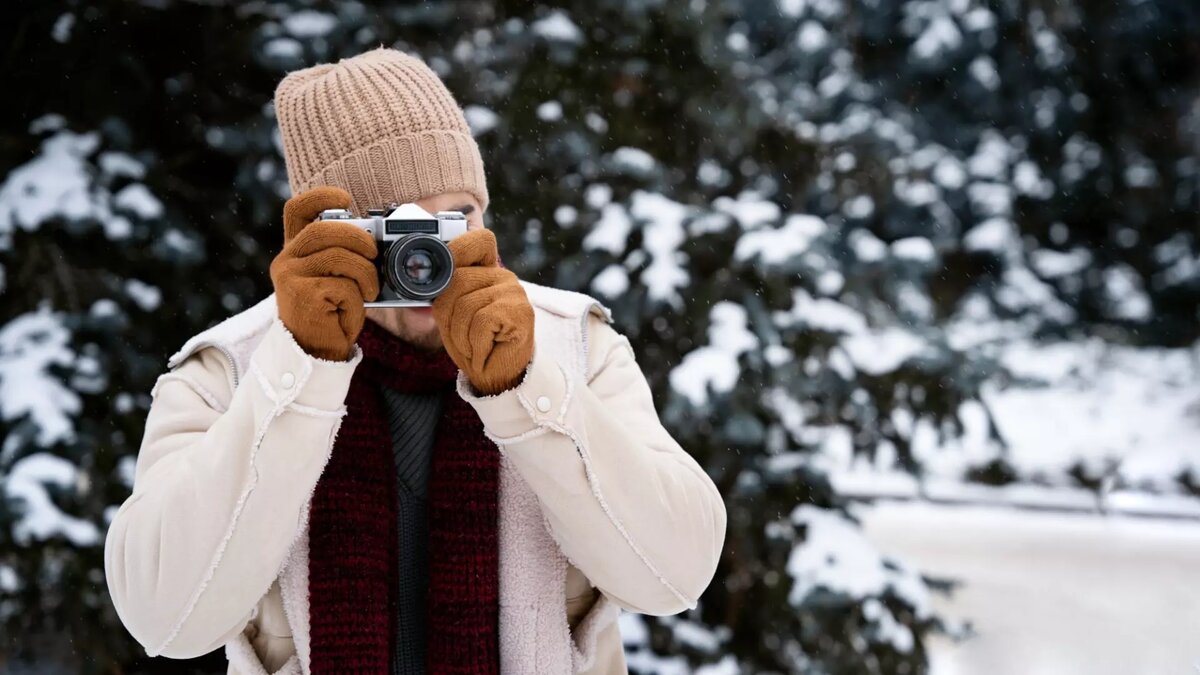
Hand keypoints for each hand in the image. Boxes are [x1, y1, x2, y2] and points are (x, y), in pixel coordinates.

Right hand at [270, 186, 378, 360]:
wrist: (316, 352)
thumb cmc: (332, 313)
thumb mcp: (336, 278)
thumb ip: (344, 255)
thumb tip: (378, 239)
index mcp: (295, 251)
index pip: (296, 210)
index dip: (320, 197)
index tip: (346, 198)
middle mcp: (286, 260)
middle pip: (324, 230)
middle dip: (359, 238)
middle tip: (375, 254)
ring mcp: (290, 278)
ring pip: (339, 257)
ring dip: (366, 274)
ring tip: (370, 290)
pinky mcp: (302, 297)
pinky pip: (343, 286)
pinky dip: (358, 299)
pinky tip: (352, 310)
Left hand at [433, 229, 534, 394]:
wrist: (498, 377)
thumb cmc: (473, 344)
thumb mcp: (451, 314)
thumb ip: (443, 292)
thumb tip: (422, 280)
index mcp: (488, 271)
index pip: (477, 240)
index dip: (457, 250)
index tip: (445, 272)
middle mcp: (503, 276)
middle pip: (458, 280)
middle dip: (448, 315)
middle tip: (461, 336)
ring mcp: (514, 293)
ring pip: (466, 305)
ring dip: (461, 335)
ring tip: (474, 346)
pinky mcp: (520, 313)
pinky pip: (481, 322)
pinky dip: (475, 344)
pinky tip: (485, 351)